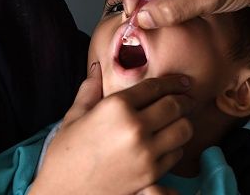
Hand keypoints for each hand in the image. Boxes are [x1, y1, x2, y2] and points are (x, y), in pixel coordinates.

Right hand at [31, 62, 193, 194]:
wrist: (62, 193)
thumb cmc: (64, 154)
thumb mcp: (74, 116)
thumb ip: (90, 89)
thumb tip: (97, 66)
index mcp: (116, 107)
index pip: (155, 87)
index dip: (173, 82)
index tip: (183, 81)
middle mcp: (135, 127)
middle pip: (175, 106)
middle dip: (185, 100)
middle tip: (187, 99)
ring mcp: (145, 152)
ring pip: (183, 130)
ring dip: (183, 123)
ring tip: (178, 121)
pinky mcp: (151, 175)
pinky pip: (176, 154)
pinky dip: (176, 146)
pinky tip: (168, 144)